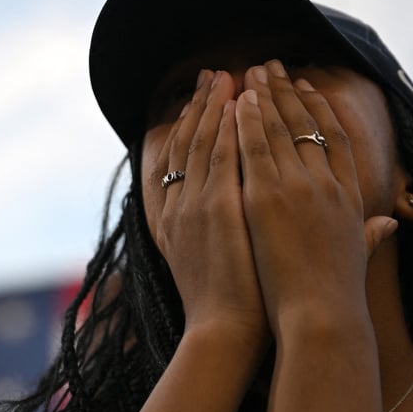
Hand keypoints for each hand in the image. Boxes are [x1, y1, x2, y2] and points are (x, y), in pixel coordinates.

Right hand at [148, 69, 268, 352]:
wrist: (223, 335)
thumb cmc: (226, 309)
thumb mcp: (210, 267)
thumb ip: (212, 237)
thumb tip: (224, 222)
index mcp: (173, 220)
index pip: (177, 163)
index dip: (188, 129)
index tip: (201, 103)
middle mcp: (177, 207)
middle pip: (185, 144)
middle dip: (199, 107)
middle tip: (213, 75)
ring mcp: (194, 205)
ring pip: (201, 142)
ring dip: (213, 106)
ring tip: (226, 76)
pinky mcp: (216, 207)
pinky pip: (221, 155)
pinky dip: (228, 126)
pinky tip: (239, 102)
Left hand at [234, 60, 397, 334]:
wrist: (321, 317)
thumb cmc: (336, 297)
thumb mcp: (359, 257)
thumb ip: (372, 234)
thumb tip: (392, 224)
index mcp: (350, 197)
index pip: (337, 140)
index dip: (322, 110)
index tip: (309, 87)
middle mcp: (328, 184)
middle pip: (309, 124)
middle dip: (289, 90)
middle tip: (274, 64)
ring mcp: (298, 187)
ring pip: (281, 127)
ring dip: (267, 95)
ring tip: (253, 70)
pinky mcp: (267, 196)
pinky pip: (255, 147)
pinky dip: (248, 121)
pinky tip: (239, 101)